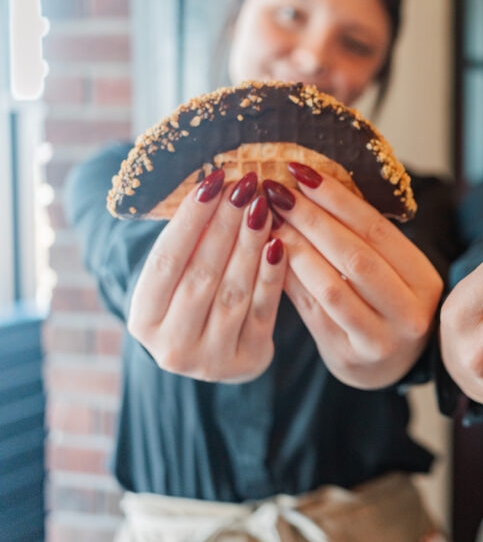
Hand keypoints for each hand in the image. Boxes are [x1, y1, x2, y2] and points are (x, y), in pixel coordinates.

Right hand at [127, 170, 286, 382]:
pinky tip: (280, 243)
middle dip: (225, 225)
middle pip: (201, 274)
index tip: (213, 181)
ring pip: (234, 291)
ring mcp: (211, 359)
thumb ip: (189, 245)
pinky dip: (271, 275)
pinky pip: (263, 310)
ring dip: (250, 244)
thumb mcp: (177, 281)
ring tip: (263, 206)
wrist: (217, 357)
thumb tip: (216, 187)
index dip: (190, 219)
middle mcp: (171, 346)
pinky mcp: (249, 361)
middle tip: (246, 185)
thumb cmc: (193, 303)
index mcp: (143, 321)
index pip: (165, 260)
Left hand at [267, 163, 443, 388]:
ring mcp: (380, 339)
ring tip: (268, 222)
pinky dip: (289, 280)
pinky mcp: (348, 356)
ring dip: (295, 249)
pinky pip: (312, 311)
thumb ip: (360, 238)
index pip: (377, 230)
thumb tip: (307, 184)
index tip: (302, 172)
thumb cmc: (384, 305)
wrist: (386, 367)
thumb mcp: (391, 272)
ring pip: (331, 286)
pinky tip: (269, 256)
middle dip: (311, 219)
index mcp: (423, 279)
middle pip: (355, 256)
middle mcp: (409, 311)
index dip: (338, 198)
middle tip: (277, 191)